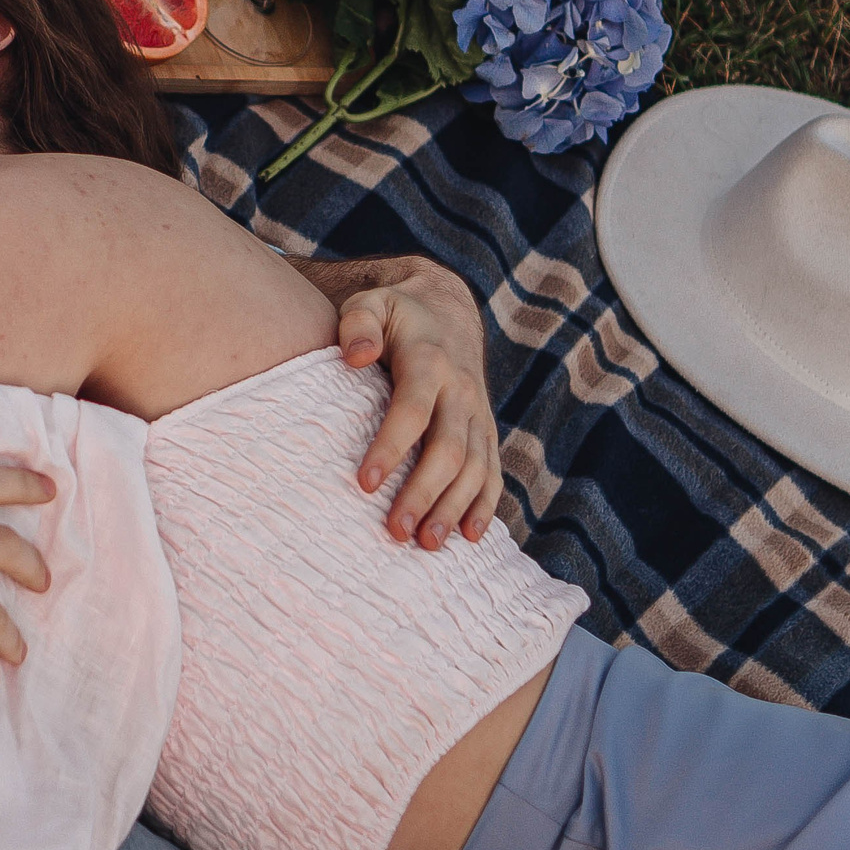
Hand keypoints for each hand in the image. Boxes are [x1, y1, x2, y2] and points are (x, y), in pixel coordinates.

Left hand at [335, 264, 498, 548]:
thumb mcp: (371, 304)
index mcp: (430, 362)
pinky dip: (484, 506)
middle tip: (395, 532)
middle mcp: (462, 391)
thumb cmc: (394, 314)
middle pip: (449, 450)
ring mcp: (478, 414)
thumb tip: (356, 356)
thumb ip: (358, 324)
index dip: (391, 447)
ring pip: (474, 468)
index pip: (412, 410)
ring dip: (453, 509)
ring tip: (425, 544)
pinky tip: (468, 538)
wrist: (445, 310)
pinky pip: (492, 472)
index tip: (364, 483)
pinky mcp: (485, 431)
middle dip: (424, 493)